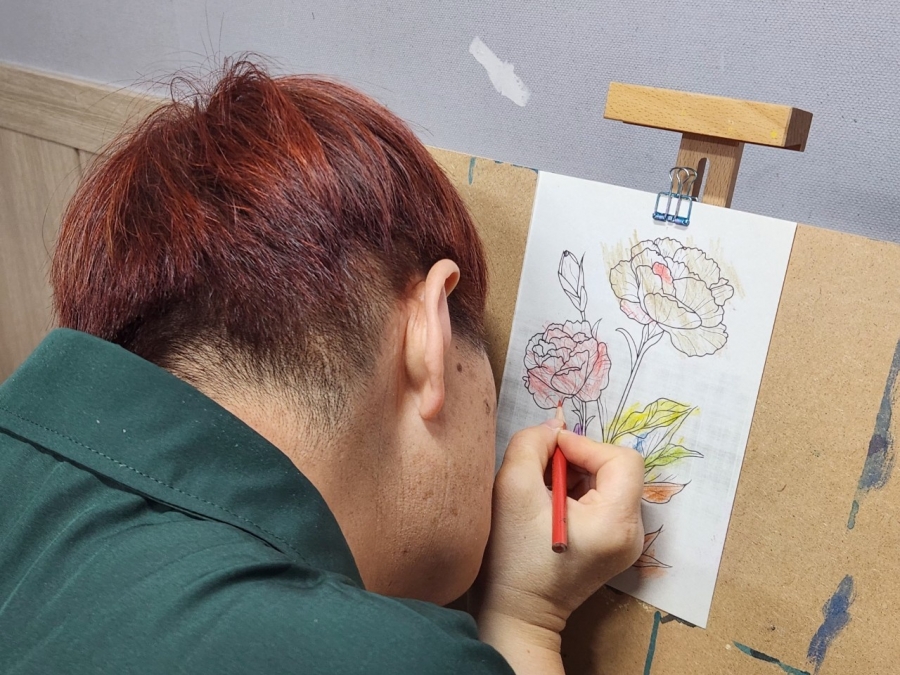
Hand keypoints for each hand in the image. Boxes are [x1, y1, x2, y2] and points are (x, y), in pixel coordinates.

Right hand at [472, 419, 643, 673]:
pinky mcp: (614, 546)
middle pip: (618, 469)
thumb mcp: (512, 488)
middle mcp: (632, 532)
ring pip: (611, 482)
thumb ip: (532, 444)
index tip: (550, 452)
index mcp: (616, 522)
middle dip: (579, 460)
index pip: (621, 459)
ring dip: (577, 474)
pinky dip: (579, 491)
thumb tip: (553, 428)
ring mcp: (626, 542)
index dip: (585, 445)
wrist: (516, 613)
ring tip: (543, 490)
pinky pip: (605, 500)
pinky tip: (551, 505)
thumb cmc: (511, 556)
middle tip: (543, 471)